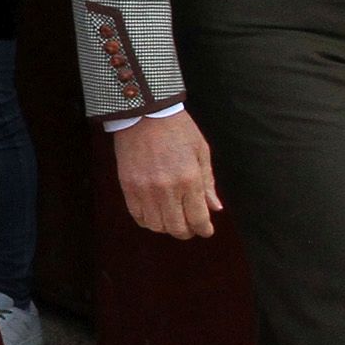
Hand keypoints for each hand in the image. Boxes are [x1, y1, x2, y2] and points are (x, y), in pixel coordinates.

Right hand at [112, 108, 218, 238]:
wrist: (144, 113)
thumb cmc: (177, 129)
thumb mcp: (201, 151)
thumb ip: (208, 182)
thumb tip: (215, 207)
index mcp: (189, 179)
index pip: (198, 218)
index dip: (204, 229)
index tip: (206, 230)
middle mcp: (167, 189)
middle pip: (177, 228)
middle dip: (187, 232)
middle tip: (190, 228)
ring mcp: (145, 190)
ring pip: (156, 226)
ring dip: (167, 227)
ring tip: (172, 219)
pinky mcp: (129, 187)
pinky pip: (138, 216)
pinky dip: (148, 220)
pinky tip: (155, 213)